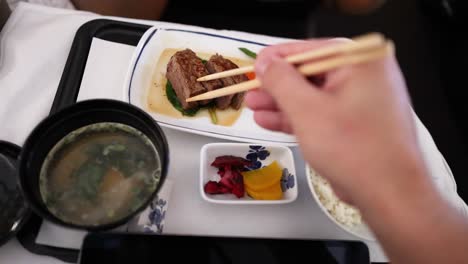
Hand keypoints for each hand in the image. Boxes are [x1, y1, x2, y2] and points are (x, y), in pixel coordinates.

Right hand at [246, 40, 427, 204]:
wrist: (389, 194)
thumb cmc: (353, 148)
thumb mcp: (307, 109)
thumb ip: (281, 81)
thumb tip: (265, 62)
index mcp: (361, 62)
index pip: (312, 49)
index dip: (278, 57)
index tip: (254, 64)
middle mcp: (365, 76)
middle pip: (311, 73)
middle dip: (277, 85)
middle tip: (250, 89)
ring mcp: (361, 102)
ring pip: (314, 96)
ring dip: (282, 102)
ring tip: (253, 106)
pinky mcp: (355, 125)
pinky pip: (322, 114)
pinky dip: (297, 118)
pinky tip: (269, 120)